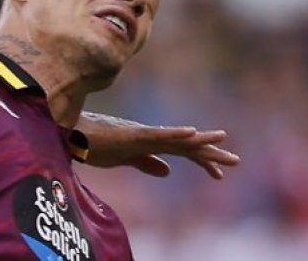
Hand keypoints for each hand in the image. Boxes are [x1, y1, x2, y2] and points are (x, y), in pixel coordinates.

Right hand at [76, 112, 240, 177]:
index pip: (181, 152)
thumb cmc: (93, 145)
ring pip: (177, 138)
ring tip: (223, 140)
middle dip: (211, 154)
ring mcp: (143, 134)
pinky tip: (192, 133)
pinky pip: (158, 134)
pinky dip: (175, 133)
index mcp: (149, 143)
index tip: (219, 173)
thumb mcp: (125, 160)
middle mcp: (150, 135)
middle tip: (236, 161)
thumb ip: (146, 163)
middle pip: (186, 145)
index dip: (201, 161)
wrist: (71, 135)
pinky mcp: (133, 135)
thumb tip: (168, 170)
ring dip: (201, 141)